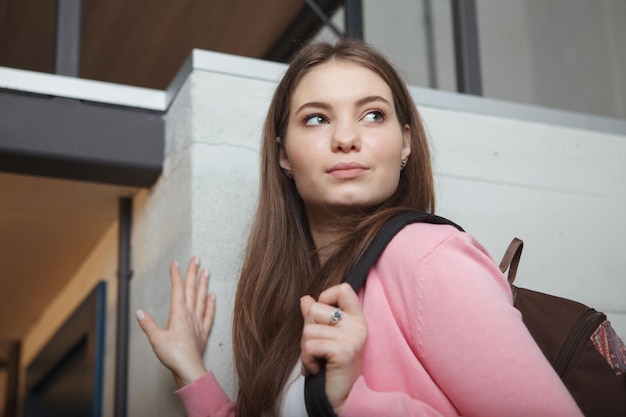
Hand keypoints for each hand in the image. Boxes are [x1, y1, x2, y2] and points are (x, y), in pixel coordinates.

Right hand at [136, 257, 214, 386]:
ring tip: (207, 272)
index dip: (176, 275)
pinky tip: (213, 296)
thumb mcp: (155, 339)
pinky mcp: (203, 331)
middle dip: (194, 273)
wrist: (189, 369)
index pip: (178, 290)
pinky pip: (209, 314)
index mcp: (179, 314)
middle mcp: (190, 315)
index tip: (175, 263)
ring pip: (202, 298)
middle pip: (192, 289)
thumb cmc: (173, 355)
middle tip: (197, 259)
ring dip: (204, 284)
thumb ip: (148, 324)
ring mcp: (198, 322)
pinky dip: (211, 303)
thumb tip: (139, 312)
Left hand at [300, 283, 367, 413]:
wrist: (344, 397)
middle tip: (317, 349)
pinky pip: (309, 346)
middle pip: (316, 309)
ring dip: (306, 349)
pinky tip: (317, 368)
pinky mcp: (343, 351)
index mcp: (357, 318)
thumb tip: (305, 298)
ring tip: (317, 361)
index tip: (322, 317)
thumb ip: (317, 317)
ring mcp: (352, 337)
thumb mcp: (326, 337)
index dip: (326, 296)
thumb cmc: (334, 367)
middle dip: (308, 329)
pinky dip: (307, 360)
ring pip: (308, 329)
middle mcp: (358, 325)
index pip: (344, 289)